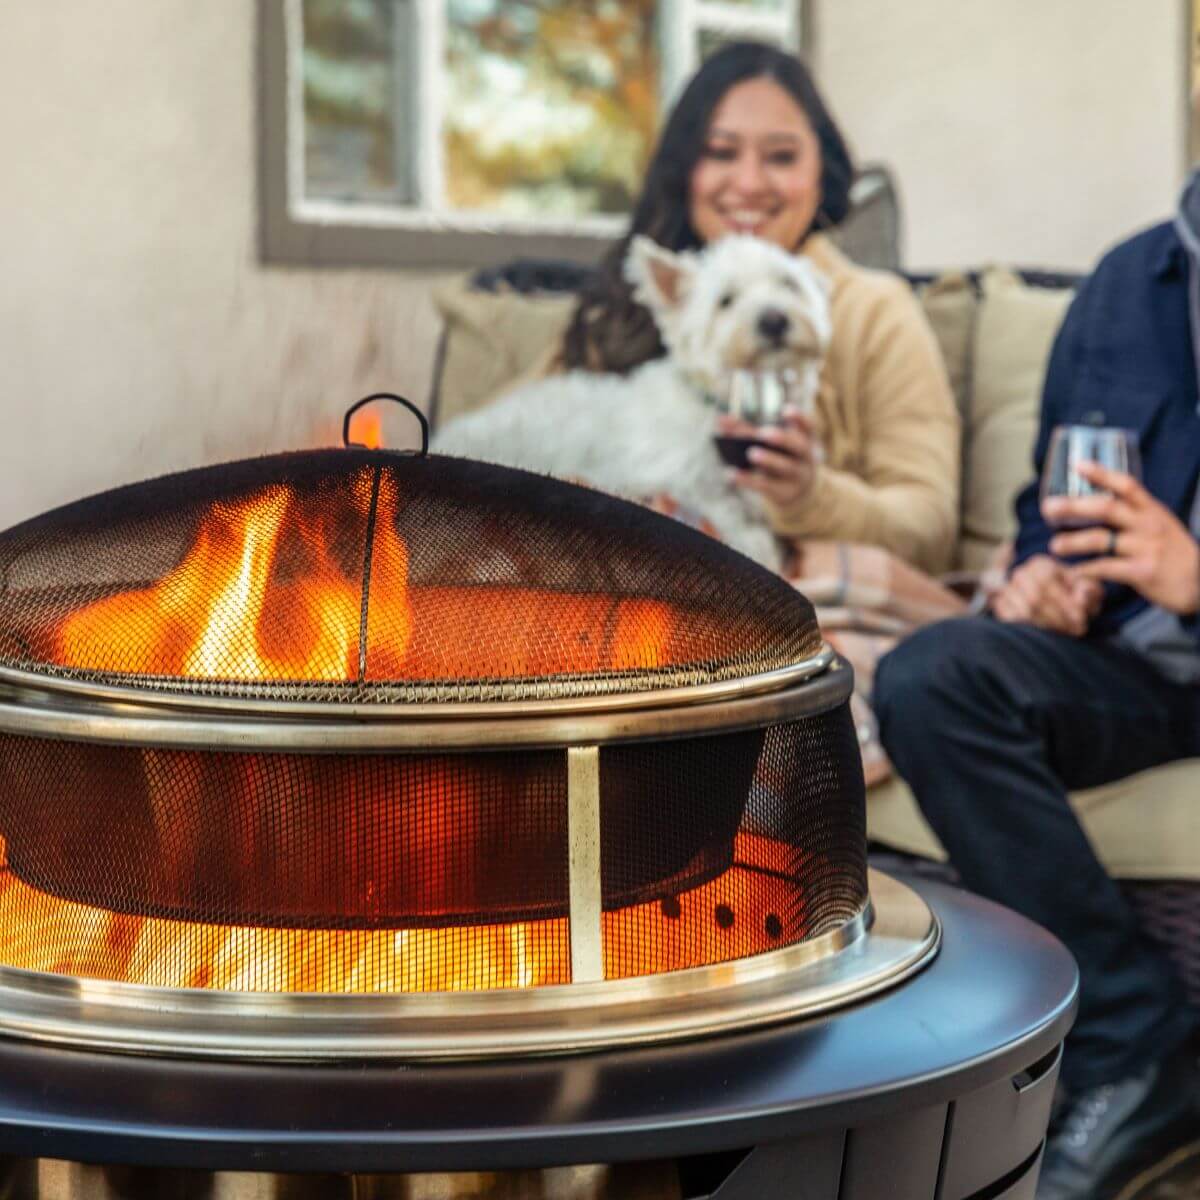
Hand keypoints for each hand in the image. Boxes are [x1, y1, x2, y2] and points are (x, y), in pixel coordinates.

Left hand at [719, 407, 817, 507]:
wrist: (797, 492)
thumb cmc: (779, 459)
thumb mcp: (769, 446)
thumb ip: (747, 431)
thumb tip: (721, 420)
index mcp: (804, 439)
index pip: (808, 426)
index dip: (799, 418)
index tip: (786, 410)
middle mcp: (804, 457)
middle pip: (798, 446)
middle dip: (782, 438)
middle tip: (762, 433)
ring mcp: (797, 476)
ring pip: (785, 467)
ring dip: (768, 460)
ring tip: (752, 453)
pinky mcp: (783, 493)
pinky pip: (766, 486)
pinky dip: (748, 480)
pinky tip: (731, 474)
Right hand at [991, 554, 1102, 635]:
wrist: (1053, 600)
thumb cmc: (1074, 595)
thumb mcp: (1087, 590)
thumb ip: (1089, 591)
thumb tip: (1081, 597)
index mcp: (1040, 564)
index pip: (1048, 581)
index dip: (1065, 602)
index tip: (1081, 619)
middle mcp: (1020, 574)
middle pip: (1035, 597)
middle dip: (1058, 616)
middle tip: (1076, 630)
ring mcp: (1007, 591)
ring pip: (1024, 611)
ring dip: (1048, 625)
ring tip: (1066, 633)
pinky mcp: (1001, 607)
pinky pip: (1012, 620)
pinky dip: (1032, 629)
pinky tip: (1048, 635)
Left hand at [1044, 461, 1199, 615]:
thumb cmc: (1172, 553)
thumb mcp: (1159, 526)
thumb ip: (1133, 515)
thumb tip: (1095, 503)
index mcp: (1152, 510)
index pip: (1127, 485)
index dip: (1101, 473)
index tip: (1077, 465)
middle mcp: (1149, 525)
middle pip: (1107, 508)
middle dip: (1074, 506)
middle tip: (1048, 508)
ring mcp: (1146, 548)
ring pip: (1101, 540)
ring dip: (1072, 542)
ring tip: (1054, 545)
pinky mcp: (1142, 572)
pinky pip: (1105, 568)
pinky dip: (1084, 570)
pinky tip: (1071, 572)